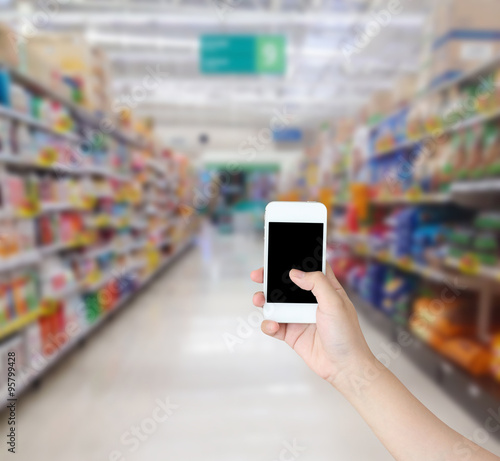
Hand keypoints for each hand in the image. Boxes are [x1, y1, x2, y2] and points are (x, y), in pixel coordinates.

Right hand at [251, 264, 374, 386]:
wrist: (344, 368)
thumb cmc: (347, 335)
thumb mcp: (335, 303)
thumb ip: (317, 283)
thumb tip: (294, 273)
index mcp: (325, 288)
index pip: (309, 268)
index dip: (295, 261)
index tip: (279, 256)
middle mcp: (310, 301)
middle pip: (286, 284)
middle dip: (270, 279)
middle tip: (258, 275)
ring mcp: (299, 316)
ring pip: (276, 303)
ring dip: (264, 300)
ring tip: (259, 300)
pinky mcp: (291, 333)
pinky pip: (274, 325)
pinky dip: (268, 324)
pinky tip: (273, 326)